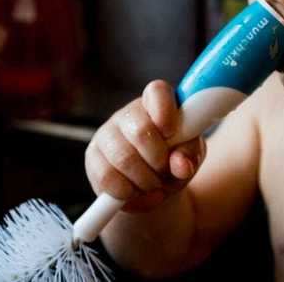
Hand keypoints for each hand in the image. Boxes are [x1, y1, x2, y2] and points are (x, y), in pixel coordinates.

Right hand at [85, 80, 205, 212]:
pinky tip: (137, 192)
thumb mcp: (190, 156)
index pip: (157, 91)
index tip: (171, 132)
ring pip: (124, 158)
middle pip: (141, 130)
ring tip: (155, 185)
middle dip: (159, 160)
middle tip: (166, 171)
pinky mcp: (92, 157)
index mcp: (156, 103)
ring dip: (146, 180)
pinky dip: (128, 192)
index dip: (165, 110)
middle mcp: (128, 113)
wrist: (153, 187)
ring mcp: (106, 133)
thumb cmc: (174, 161)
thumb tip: (181, 165)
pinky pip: (107, 177)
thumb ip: (190, 155)